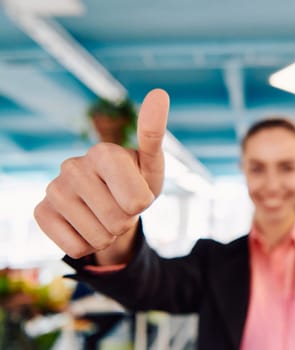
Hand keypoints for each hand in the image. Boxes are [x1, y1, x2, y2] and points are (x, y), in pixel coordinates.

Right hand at [34, 89, 169, 261]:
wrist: (108, 204)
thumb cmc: (135, 182)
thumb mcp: (152, 165)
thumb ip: (153, 134)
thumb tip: (159, 92)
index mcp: (104, 152)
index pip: (137, 202)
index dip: (142, 204)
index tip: (136, 191)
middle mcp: (73, 165)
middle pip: (119, 221)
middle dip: (126, 220)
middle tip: (120, 205)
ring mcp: (54, 188)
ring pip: (98, 237)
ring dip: (108, 234)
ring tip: (104, 214)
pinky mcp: (41, 212)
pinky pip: (75, 248)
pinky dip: (88, 244)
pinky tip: (85, 225)